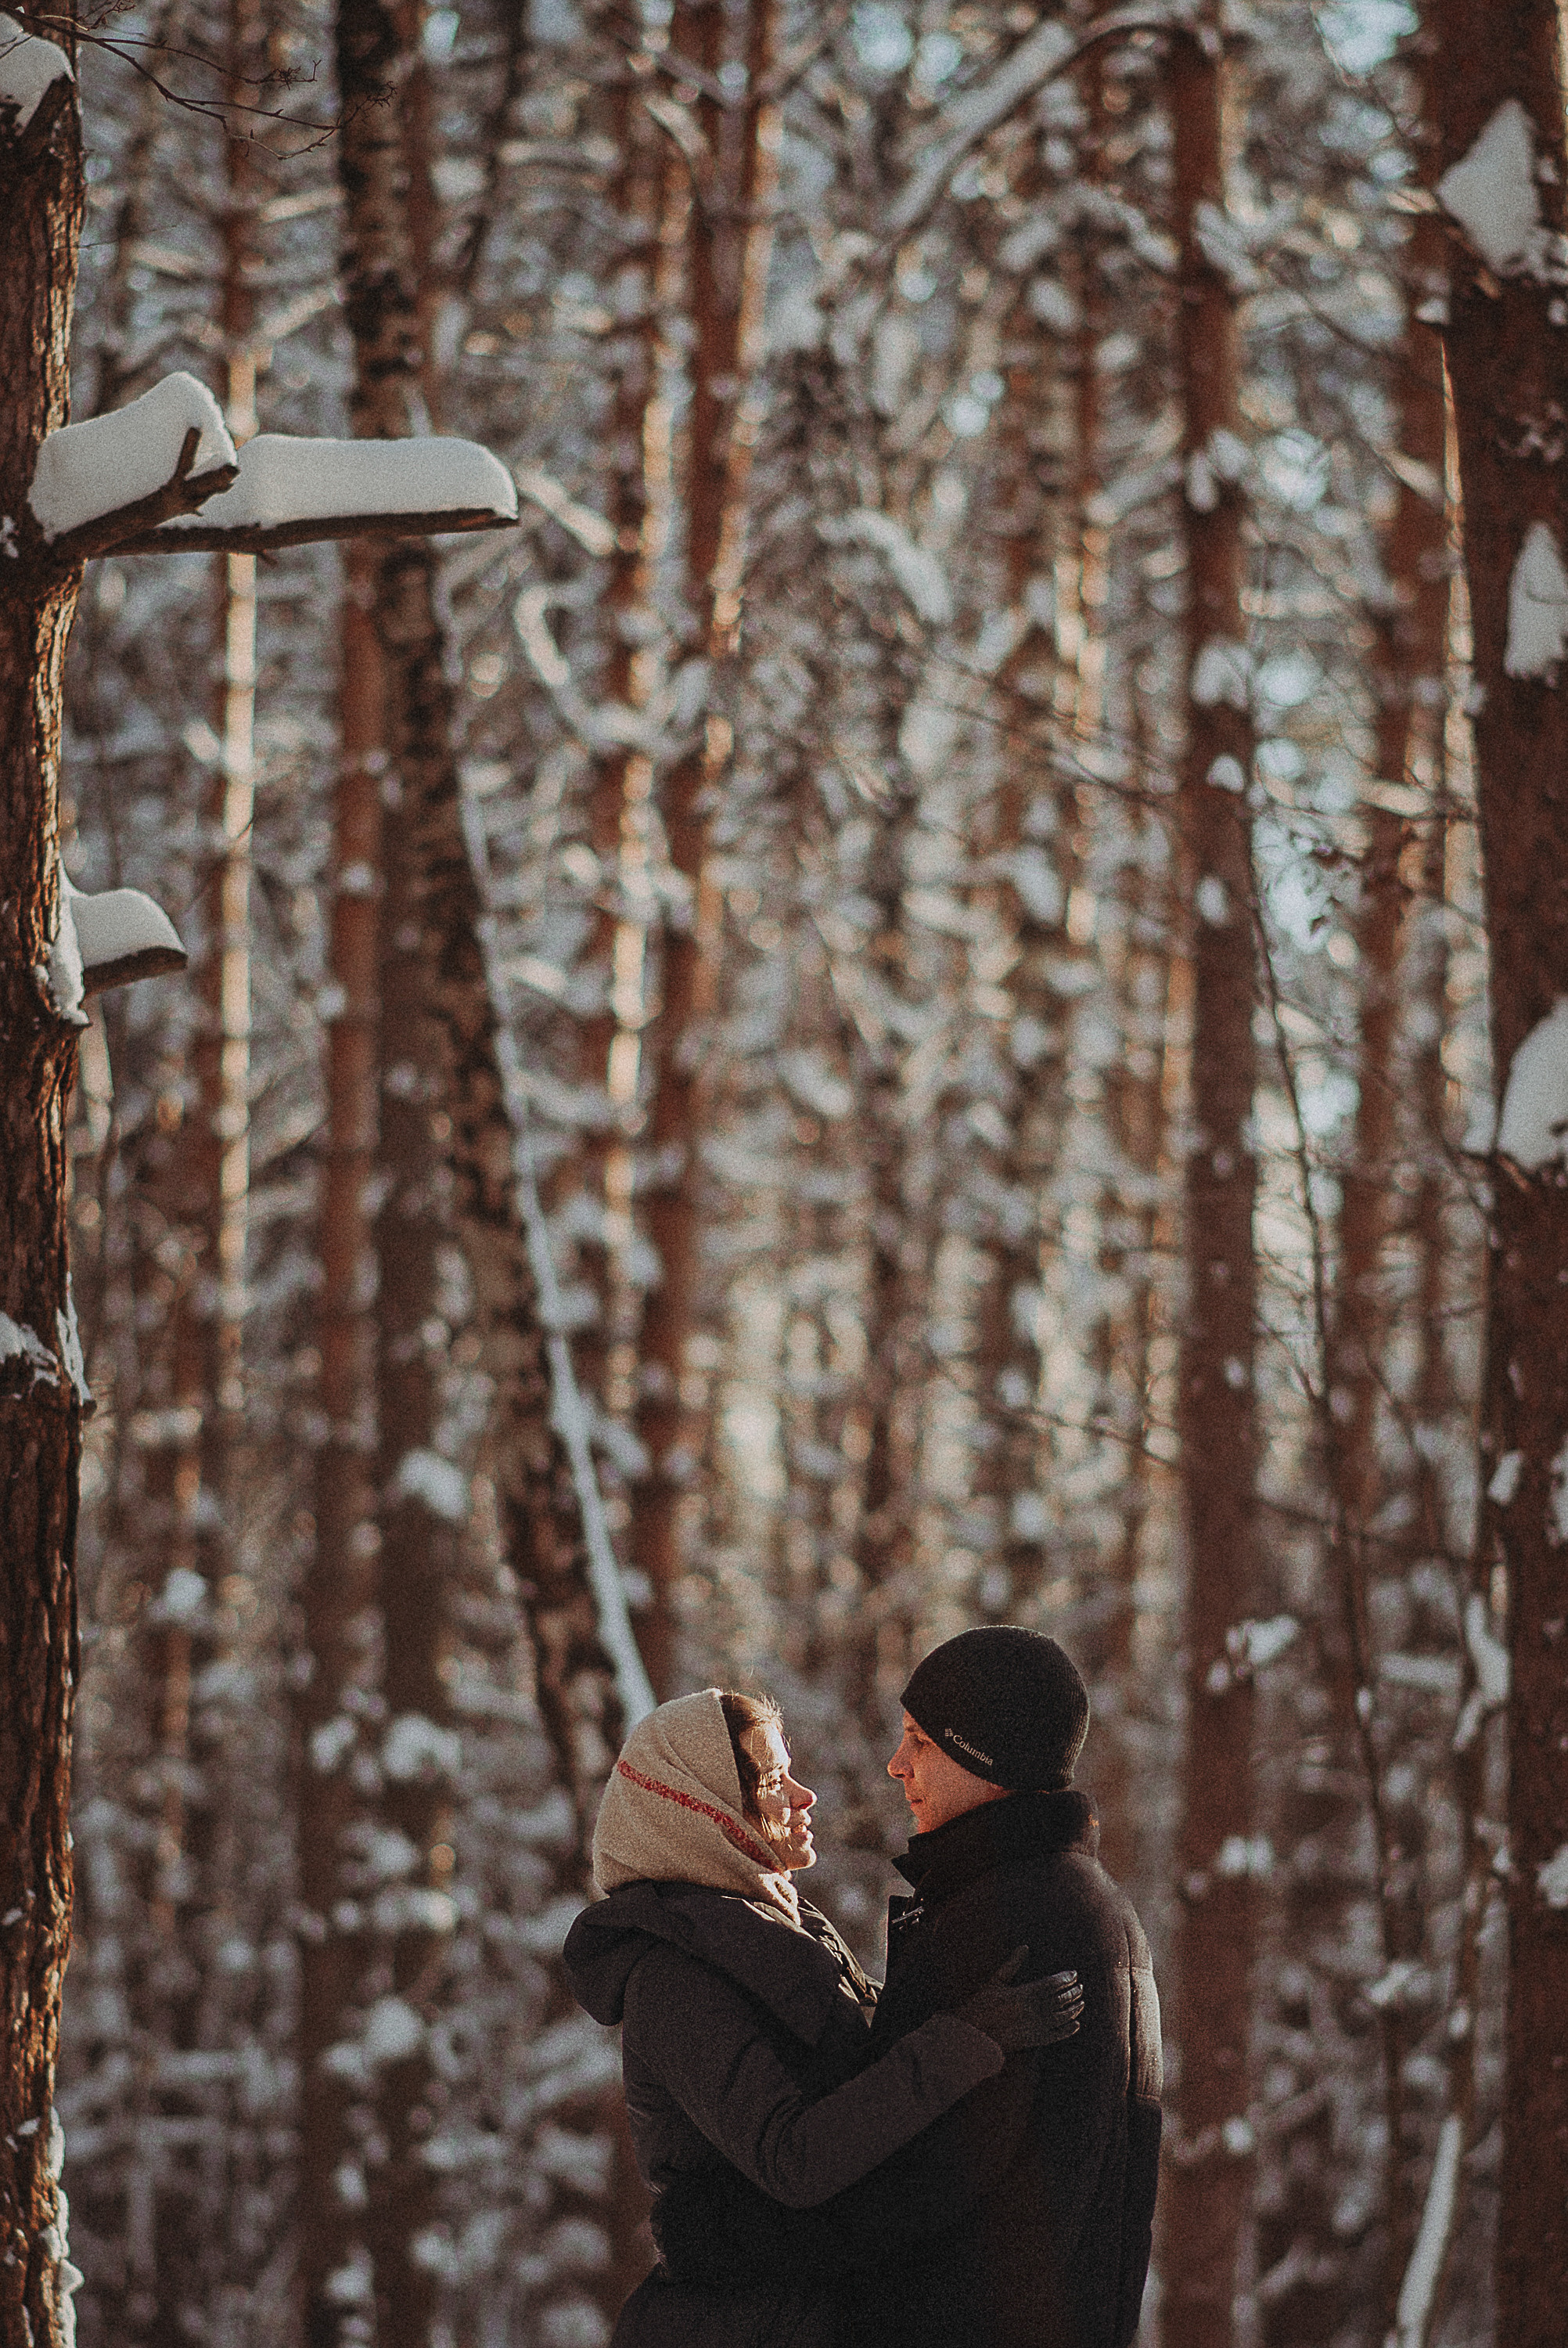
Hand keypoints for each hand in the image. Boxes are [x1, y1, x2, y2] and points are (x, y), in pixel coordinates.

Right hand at [955, 1950, 1082, 2052]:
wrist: (978, 2033)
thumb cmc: (984, 2004)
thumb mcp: (997, 1981)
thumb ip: (1012, 1964)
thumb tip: (1024, 1947)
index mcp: (1027, 1993)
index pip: (1054, 1983)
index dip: (1066, 1978)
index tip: (1074, 1974)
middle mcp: (1036, 2009)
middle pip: (1062, 1998)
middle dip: (1073, 1991)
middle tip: (1080, 1987)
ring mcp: (1038, 2026)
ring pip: (1064, 2016)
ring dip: (1075, 2009)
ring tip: (1081, 2003)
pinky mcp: (1037, 2040)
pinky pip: (1058, 2035)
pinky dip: (1069, 2030)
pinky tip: (1076, 2024)